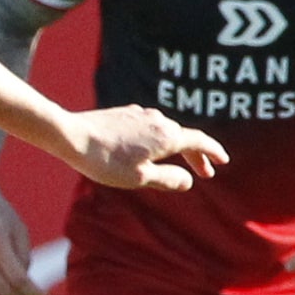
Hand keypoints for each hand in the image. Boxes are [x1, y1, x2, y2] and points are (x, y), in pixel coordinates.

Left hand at [57, 106, 225, 192]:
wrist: (72, 136)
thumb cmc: (105, 161)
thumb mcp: (140, 178)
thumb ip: (168, 179)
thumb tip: (188, 180)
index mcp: (167, 136)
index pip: (199, 141)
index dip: (213, 152)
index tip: (223, 161)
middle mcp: (158, 120)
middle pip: (185, 137)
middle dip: (197, 155)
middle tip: (205, 172)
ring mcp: (141, 114)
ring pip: (166, 131)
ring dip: (177, 147)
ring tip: (178, 163)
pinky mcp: (125, 113)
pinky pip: (151, 127)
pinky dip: (159, 140)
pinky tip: (150, 150)